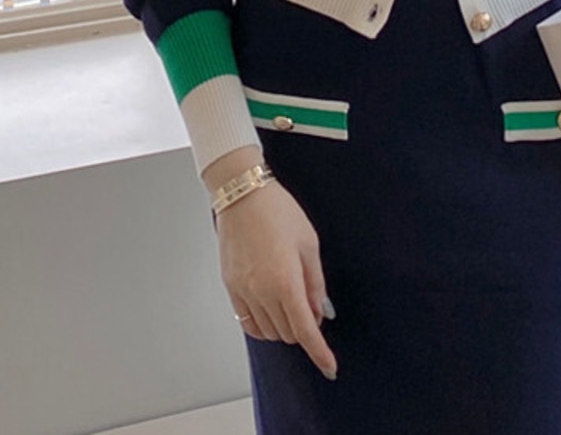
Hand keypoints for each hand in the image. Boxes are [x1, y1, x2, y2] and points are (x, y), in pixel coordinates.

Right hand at [217, 175, 337, 380]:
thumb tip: (321, 312)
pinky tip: (271, 309)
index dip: (320, 353)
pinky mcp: (230, 287)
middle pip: (288, 333)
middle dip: (304, 329)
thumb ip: (315, 283)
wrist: (242, 194)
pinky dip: (263, 325)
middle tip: (311, 306)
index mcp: (286, 281)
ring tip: (291, 301)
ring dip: (284, 327)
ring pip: (268, 332)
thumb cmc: (278, 212)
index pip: (306, 330)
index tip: (330, 366)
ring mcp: (243, 292)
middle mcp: (262, 292)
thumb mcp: (308, 243)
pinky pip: (247, 322)